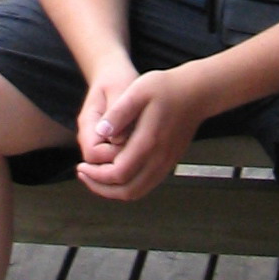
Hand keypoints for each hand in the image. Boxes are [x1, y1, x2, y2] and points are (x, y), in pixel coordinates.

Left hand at [77, 67, 204, 202]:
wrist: (197, 92)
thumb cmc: (166, 88)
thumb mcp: (137, 91)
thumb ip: (118, 113)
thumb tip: (100, 133)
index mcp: (148, 142)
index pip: (118, 174)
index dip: (96, 175)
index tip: (81, 166)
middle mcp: (159, 158)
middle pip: (128, 191)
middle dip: (101, 188)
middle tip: (85, 175)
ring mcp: (167, 163)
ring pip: (138, 191)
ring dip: (114, 190)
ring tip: (96, 177)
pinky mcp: (170, 162)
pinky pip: (147, 184)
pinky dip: (128, 185)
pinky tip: (116, 172)